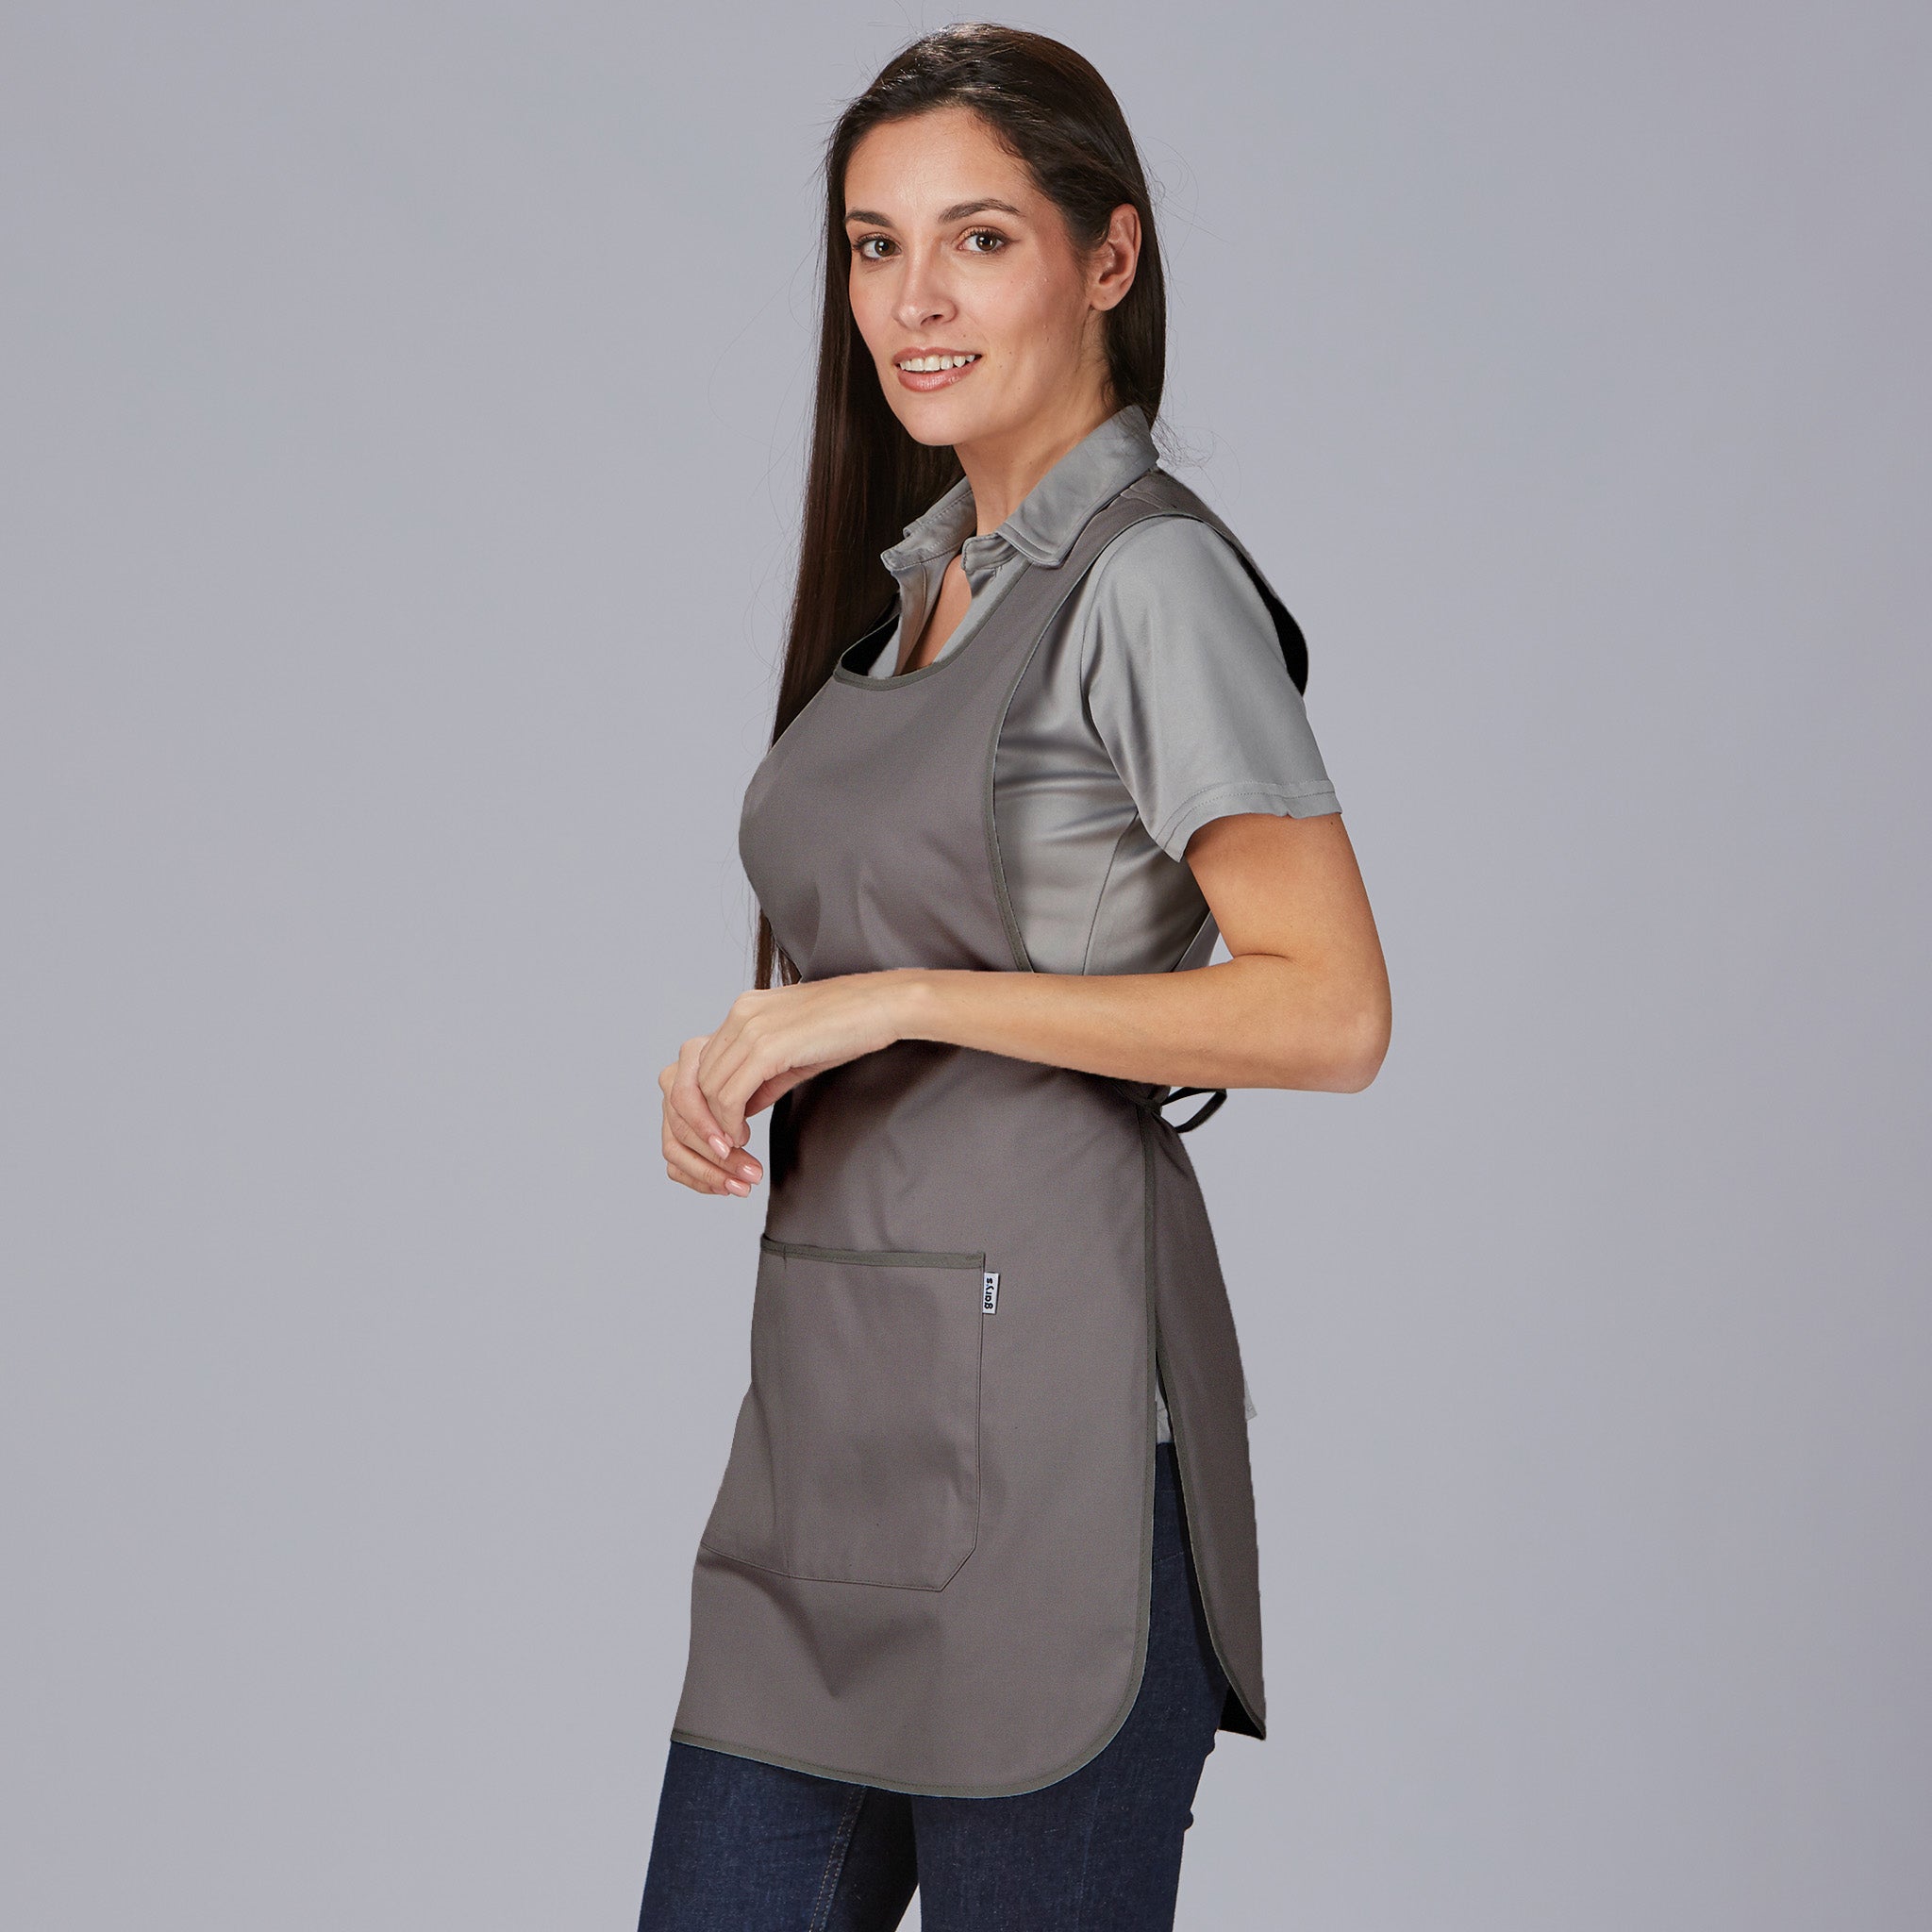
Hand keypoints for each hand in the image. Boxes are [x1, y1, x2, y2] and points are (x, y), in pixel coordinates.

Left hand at [658, 971, 915, 1196]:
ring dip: (715, 1125)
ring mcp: (751, 1028)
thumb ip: (764, 1078)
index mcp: (745, 1010)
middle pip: (698, 1076)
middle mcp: (740, 1014)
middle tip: (722, 1147)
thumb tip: (741, 1107)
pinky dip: (729, 1123)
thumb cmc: (850, 1025)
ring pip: (708, 1088)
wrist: (884, 1005)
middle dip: (704, 1118)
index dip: (706, 1101)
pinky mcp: (767, 1048)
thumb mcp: (796, 1053)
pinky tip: (742, 1138)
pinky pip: (730, 1095)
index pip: (705, 1061)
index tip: (721, 1129)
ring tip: (734, 1147)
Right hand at [660, 1035, 763, 1196]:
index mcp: (692, 1053)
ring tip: (742, 1186)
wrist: (768, 1055)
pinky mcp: (672, 1129)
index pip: (686, 1098)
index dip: (708, 1125)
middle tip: (751, 1173)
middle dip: (717, 1157)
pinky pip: (675, 1163)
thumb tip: (739, 1135)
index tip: (738, 1143)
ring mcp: (668, 1105)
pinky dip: (700, 1178)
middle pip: (682, 1127)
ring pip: (674, 1148)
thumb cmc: (770, 1055)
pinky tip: (725, 1185)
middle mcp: (674, 1077)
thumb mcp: (770, 1061)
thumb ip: (753, 1086)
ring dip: (710, 1173)